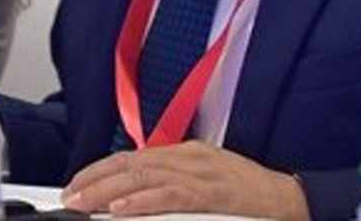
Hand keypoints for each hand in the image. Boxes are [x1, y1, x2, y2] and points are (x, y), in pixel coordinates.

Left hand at [62, 140, 308, 218]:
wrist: (289, 198)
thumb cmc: (249, 195)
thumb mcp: (207, 180)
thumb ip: (175, 182)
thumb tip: (138, 194)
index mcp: (187, 153)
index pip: (134, 157)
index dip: (101, 169)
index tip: (78, 183)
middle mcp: (190, 157)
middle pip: (132, 163)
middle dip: (96, 179)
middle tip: (71, 195)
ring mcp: (202, 173)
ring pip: (144, 176)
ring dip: (108, 191)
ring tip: (83, 202)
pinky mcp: (213, 193)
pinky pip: (170, 195)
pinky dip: (142, 200)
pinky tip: (121, 207)